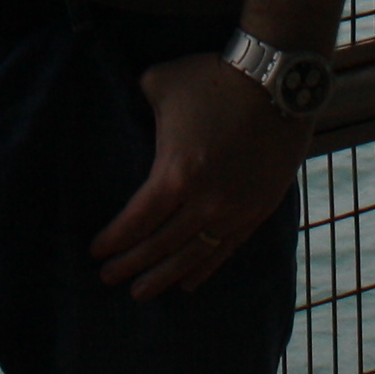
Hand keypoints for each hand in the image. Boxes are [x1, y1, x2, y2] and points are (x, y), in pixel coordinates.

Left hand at [88, 53, 307, 301]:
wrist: (277, 83)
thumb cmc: (214, 80)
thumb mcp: (160, 83)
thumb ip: (136, 102)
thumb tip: (124, 107)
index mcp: (175, 175)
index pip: (137, 221)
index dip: (114, 240)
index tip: (96, 253)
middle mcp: (204, 202)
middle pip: (160, 245)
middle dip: (131, 265)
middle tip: (109, 279)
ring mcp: (233, 210)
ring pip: (192, 256)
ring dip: (164, 276)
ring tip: (141, 293)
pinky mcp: (257, 211)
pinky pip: (225, 249)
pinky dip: (204, 268)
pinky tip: (188, 283)